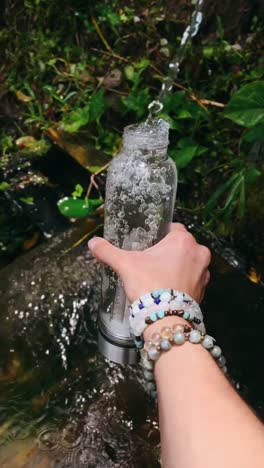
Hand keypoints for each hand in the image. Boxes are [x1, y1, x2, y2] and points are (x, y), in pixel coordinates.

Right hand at [88, 223, 210, 302]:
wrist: (165, 320)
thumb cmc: (149, 286)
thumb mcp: (125, 265)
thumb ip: (108, 251)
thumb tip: (93, 243)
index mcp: (183, 240)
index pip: (173, 228)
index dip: (160, 234)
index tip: (150, 242)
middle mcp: (198, 253)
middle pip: (181, 246)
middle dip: (168, 252)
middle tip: (151, 261)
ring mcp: (203, 273)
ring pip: (188, 262)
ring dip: (177, 266)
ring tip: (159, 276)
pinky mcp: (203, 290)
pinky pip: (192, 279)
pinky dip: (182, 281)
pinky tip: (167, 288)